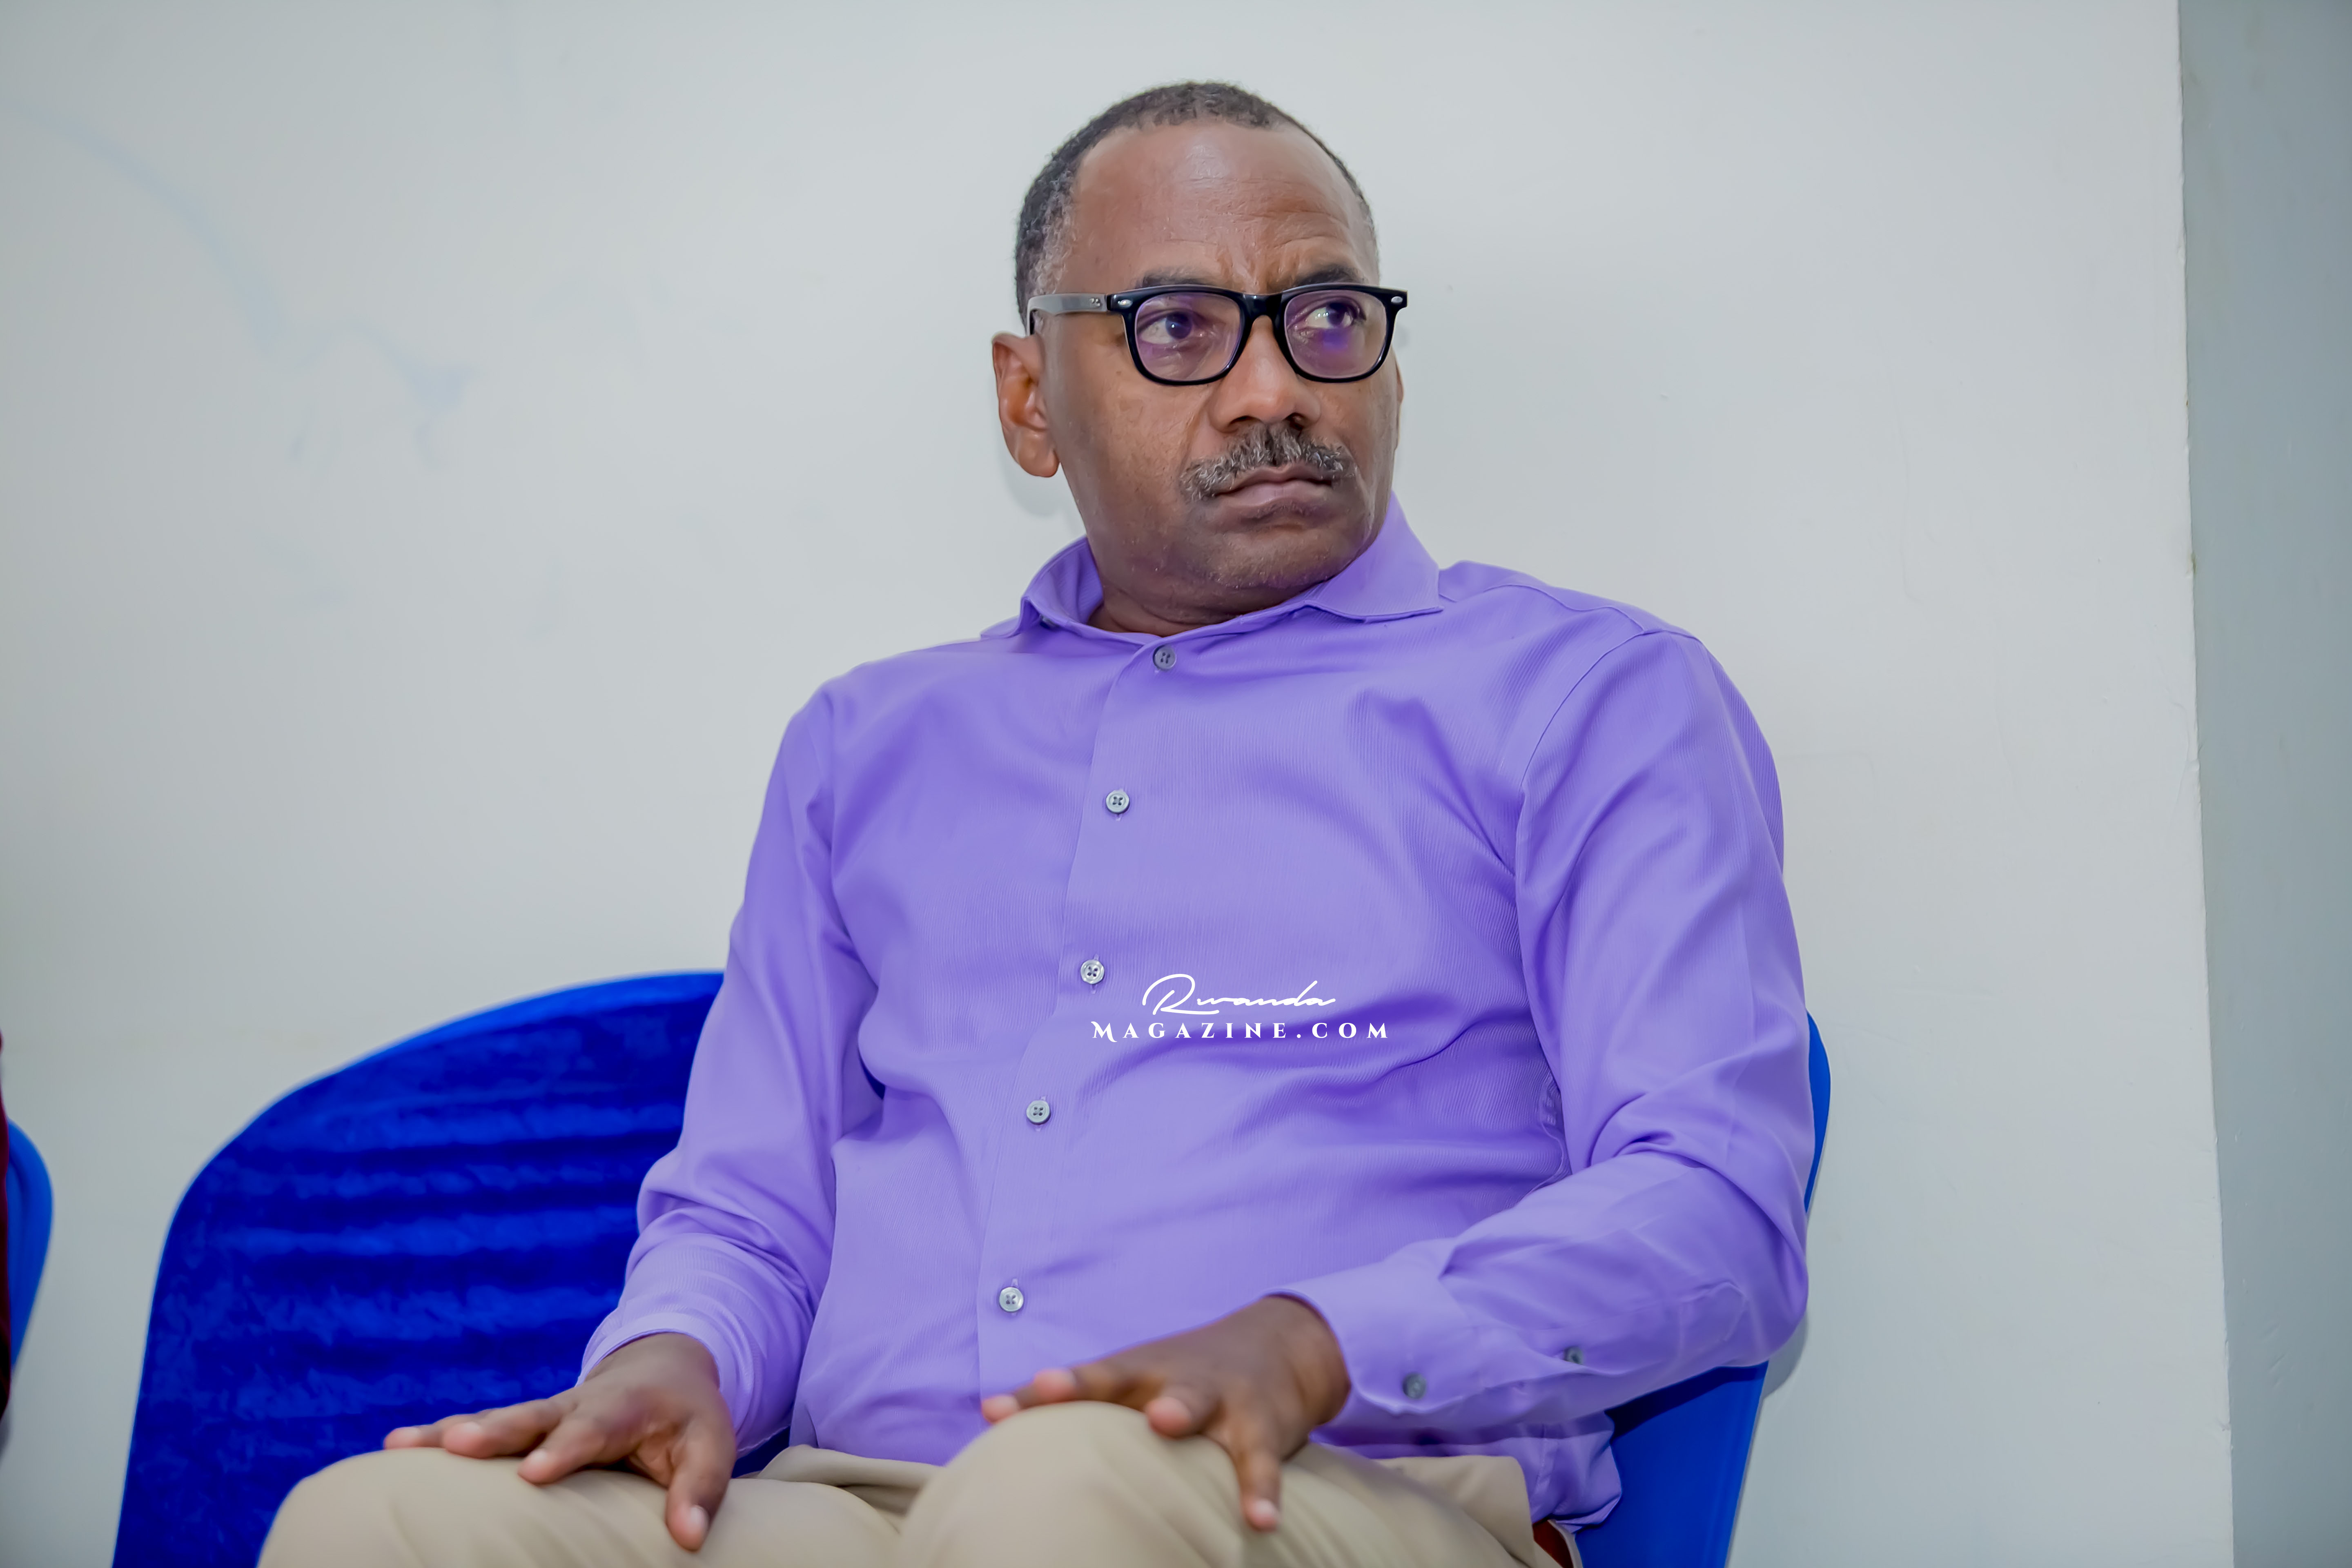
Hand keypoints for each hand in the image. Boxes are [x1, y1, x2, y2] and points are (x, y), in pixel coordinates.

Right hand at [384, 1332, 733, 1551]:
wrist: (660, 1369)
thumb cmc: (687, 1418)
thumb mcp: (711, 1447)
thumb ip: (701, 1490)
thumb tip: (689, 1539)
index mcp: (621, 1408)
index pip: (591, 1430)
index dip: (564, 1450)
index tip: (535, 1472)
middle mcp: (573, 1404)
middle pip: (529, 1417)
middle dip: (493, 1431)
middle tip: (457, 1443)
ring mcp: (541, 1413)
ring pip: (492, 1419)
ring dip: (447, 1432)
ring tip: (400, 1443)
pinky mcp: (520, 1426)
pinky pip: (477, 1429)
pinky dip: (438, 1438)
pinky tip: (394, 1447)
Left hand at [980, 1294, 1349, 1532]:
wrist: (1279, 1342)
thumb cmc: (1178, 1373)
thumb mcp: (1129, 1376)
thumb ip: (1068, 1396)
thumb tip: (986, 1413)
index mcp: (1133, 1371)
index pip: (1076, 1381)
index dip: (1037, 1395)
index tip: (996, 1411)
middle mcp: (1170, 1379)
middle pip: (1127, 1379)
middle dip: (1092, 1386)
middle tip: (1057, 1388)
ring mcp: (1219, 1398)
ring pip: (1197, 1404)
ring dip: (1180, 1410)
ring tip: (1165, 1423)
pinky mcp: (1263, 1425)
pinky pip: (1260, 1460)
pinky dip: (1261, 1489)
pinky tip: (1262, 1520)